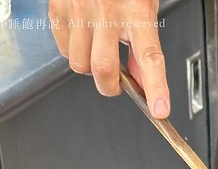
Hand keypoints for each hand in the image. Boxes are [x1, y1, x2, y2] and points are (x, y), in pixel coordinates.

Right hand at [49, 0, 169, 118]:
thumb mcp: (143, 7)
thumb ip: (142, 46)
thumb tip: (140, 81)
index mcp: (136, 11)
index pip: (150, 57)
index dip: (156, 87)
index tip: (160, 109)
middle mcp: (107, 11)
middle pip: (103, 70)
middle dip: (109, 87)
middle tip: (115, 84)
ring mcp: (79, 10)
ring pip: (79, 64)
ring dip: (89, 67)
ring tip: (97, 48)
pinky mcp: (58, 9)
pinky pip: (62, 49)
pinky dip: (72, 51)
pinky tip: (82, 34)